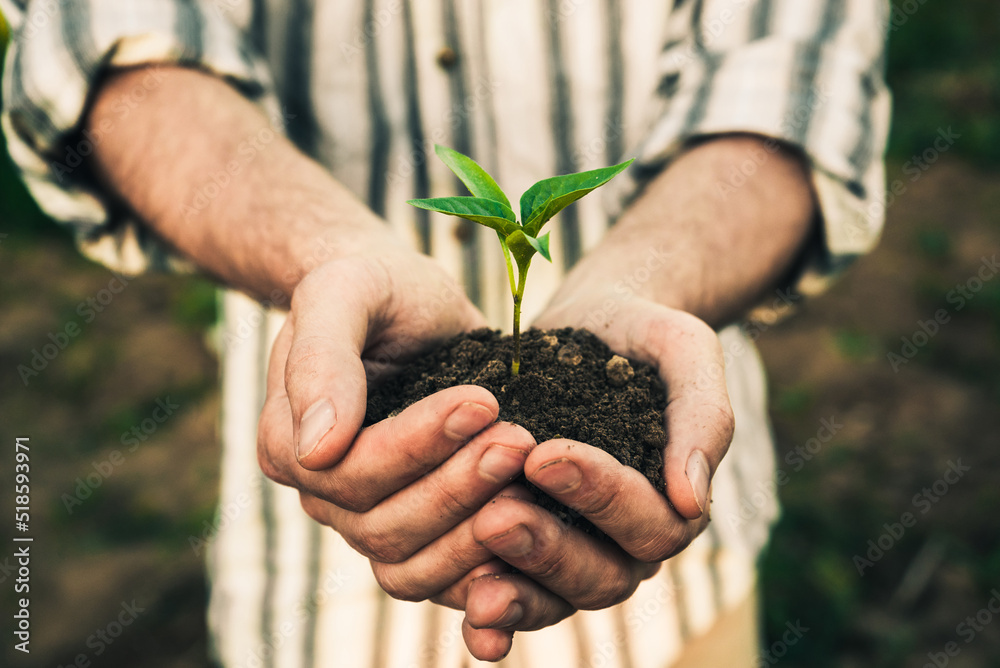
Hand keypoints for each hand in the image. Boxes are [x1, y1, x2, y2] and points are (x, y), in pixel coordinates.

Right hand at [257, 251, 536, 599]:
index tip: (482, 401)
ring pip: (415, 564)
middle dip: (458, 485)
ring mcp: (368, 518)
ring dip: (478, 526)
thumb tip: (315, 448)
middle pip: (384, 526)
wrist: (407, 302)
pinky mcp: (418, 532)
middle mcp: (323, 493)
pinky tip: (535, 529)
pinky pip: (443, 577)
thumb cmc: (374, 287)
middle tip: (520, 439)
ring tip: (529, 467)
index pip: (348, 471)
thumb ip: (321, 358)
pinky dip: (486, 568)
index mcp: (288, 442)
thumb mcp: (343, 293)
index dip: (415, 445)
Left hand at [456, 293, 734, 660]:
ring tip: (467, 549)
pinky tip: (465, 607)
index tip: (543, 455)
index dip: (600, 496)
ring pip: (556, 596)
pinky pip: (514, 590)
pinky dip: (490, 604)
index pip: (652, 526)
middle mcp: (628, 541)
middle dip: (548, 549)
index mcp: (675, 503)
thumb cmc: (647, 333)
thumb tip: (692, 501)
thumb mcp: (685, 352)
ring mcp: (578, 549)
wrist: (593, 321)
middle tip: (495, 517)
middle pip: (602, 577)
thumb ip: (703, 417)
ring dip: (514, 585)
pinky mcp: (528, 546)